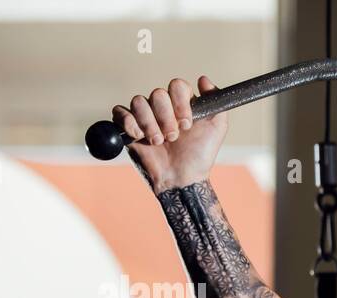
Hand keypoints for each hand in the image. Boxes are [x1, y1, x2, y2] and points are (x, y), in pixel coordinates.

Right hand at [112, 76, 227, 194]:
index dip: (180, 102)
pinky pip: (120, 112)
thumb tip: (204, 79)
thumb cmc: (199, 155)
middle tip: (173, 137)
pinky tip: (139, 137)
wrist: (181, 178)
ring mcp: (145, 116)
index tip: (187, 124)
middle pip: (157, 93)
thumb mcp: (216, 128)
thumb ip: (216, 101)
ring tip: (158, 142)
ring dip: (150, 124)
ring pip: (139, 101)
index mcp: (182, 104)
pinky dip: (129, 123)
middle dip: (166, 118)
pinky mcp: (129, 127)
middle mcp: (163, 107)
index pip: (177, 85)